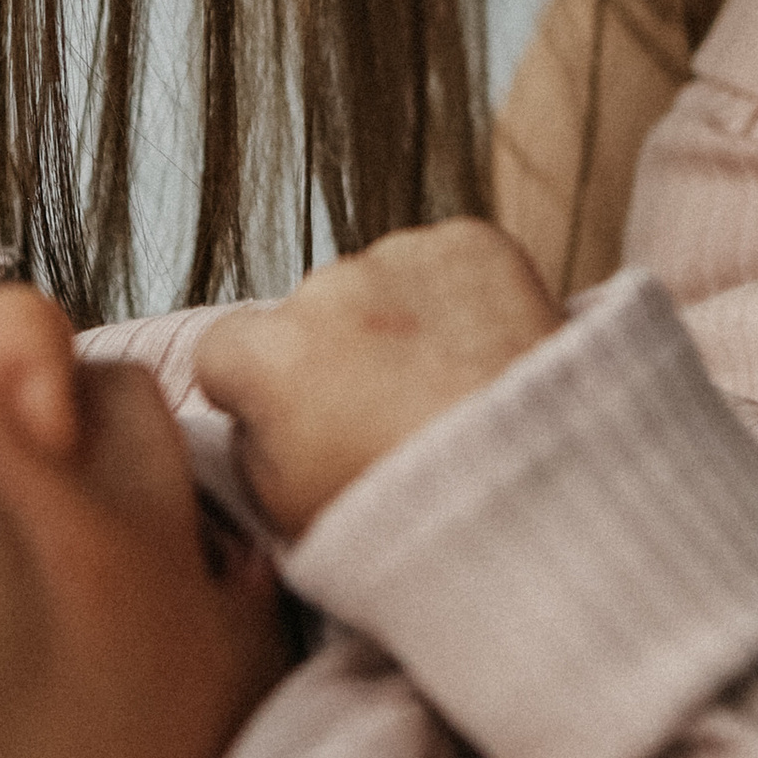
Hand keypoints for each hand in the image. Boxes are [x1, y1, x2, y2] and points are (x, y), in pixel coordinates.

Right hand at [193, 221, 564, 537]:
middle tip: (391, 414)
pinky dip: (464, 295)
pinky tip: (484, 354)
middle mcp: (325, 287)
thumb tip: (250, 416)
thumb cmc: (411, 514)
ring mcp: (401, 257)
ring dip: (402, 319)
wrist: (532, 481)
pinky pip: (449, 262)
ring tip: (448, 391)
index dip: (257, 386)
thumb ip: (248, 449)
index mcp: (265, 355)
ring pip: (384, 282)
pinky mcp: (471, 242)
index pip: (225, 349)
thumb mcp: (286, 516)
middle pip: (313, 310)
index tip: (297, 418)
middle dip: (340, 350)